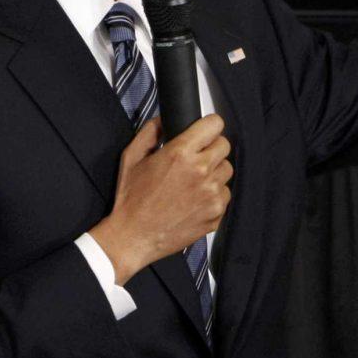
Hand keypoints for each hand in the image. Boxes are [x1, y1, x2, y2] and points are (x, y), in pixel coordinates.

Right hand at [89, 114, 232, 285]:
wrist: (132, 238)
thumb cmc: (131, 200)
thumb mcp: (132, 157)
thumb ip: (150, 131)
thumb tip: (165, 119)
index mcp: (181, 154)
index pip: (215, 124)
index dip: (208, 126)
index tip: (204, 131)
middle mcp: (201, 172)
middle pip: (224, 145)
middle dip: (211, 148)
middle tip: (195, 158)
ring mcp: (211, 194)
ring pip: (226, 170)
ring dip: (214, 172)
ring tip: (193, 181)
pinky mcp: (216, 214)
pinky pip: (224, 195)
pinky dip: (214, 195)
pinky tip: (195, 199)